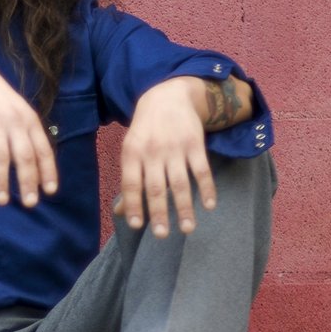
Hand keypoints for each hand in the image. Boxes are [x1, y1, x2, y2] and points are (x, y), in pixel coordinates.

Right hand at [0, 55, 56, 207]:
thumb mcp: (18, 111)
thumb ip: (26, 134)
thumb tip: (35, 166)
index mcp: (29, 120)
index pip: (43, 149)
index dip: (48, 171)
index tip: (50, 192)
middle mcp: (14, 122)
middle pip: (24, 156)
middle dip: (27, 182)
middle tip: (29, 203)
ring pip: (0, 156)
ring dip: (1, 180)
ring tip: (1, 201)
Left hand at [117, 78, 215, 237]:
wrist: (168, 96)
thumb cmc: (145, 131)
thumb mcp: (130, 150)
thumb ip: (129, 180)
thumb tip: (121, 212)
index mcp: (132, 154)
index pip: (131, 184)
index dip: (134, 205)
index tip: (137, 226)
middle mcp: (153, 152)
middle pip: (156, 188)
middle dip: (159, 213)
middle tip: (162, 235)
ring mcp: (175, 148)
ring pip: (180, 183)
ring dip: (184, 208)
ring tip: (187, 229)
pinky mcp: (195, 144)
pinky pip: (202, 170)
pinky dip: (207, 188)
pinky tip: (209, 206)